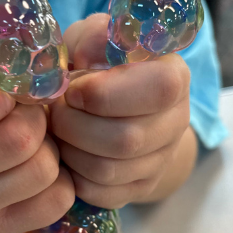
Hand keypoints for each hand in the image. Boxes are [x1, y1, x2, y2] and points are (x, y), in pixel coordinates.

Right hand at [0, 81, 74, 232]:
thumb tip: (36, 78)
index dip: (2, 94)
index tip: (0, 90)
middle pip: (16, 142)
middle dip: (33, 116)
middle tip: (24, 109)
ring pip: (40, 170)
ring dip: (48, 144)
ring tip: (29, 135)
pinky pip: (56, 200)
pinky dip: (61, 177)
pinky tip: (38, 162)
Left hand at [49, 13, 194, 208]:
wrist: (109, 106)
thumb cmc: (96, 66)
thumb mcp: (92, 40)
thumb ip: (91, 39)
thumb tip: (88, 57)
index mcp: (174, 75)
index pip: (159, 89)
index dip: (107, 93)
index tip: (72, 90)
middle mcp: (177, 120)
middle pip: (128, 139)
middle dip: (76, 126)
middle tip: (55, 112)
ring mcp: (162, 159)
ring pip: (109, 170)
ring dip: (70, 151)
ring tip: (58, 131)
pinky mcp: (141, 187)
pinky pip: (100, 193)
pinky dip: (73, 176)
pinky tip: (67, 153)